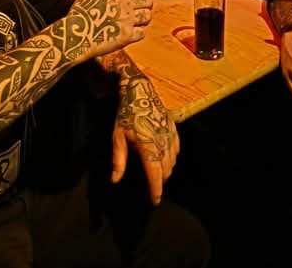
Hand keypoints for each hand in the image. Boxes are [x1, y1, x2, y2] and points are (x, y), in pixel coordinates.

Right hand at [69, 0, 153, 57]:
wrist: (73, 37)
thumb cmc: (78, 16)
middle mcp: (124, 2)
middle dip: (146, 4)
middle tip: (140, 10)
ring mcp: (127, 19)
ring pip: (148, 15)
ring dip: (143, 19)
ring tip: (135, 23)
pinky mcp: (128, 35)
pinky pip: (143, 32)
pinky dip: (138, 34)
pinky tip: (130, 34)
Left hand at [112, 72, 178, 204]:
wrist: (141, 91)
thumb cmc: (126, 114)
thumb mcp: (117, 136)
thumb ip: (118, 159)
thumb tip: (115, 179)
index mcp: (147, 144)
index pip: (155, 172)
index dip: (156, 189)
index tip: (155, 201)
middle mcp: (162, 141)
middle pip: (165, 170)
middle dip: (160, 182)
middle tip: (152, 189)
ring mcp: (170, 135)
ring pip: (172, 162)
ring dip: (166, 171)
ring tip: (157, 175)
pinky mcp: (174, 130)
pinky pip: (177, 150)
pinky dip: (172, 159)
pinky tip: (165, 160)